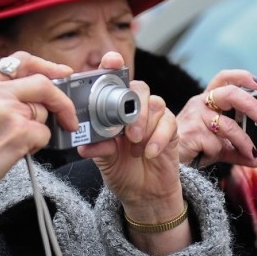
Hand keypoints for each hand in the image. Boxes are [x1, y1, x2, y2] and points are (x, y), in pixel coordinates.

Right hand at [0, 51, 75, 204]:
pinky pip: (44, 134)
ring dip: (36, 130)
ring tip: (12, 142)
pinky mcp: (19, 132)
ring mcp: (7, 111)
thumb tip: (37, 92)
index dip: (46, 66)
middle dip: (61, 101)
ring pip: (43, 113)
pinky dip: (36, 146)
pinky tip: (14, 152)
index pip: (21, 61)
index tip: (63, 73)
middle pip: (42, 84)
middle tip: (68, 117)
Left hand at [78, 52, 183, 226]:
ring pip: (156, 104)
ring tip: (135, 145)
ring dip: (145, 124)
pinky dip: (158, 138)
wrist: (144, 195)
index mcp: (115, 111)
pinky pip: (169, 124)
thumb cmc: (122, 172)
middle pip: (139, 88)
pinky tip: (148, 153)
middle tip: (127, 131)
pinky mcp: (172, 131)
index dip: (113, 66)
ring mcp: (155, 119)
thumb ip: (97, 148)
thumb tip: (84, 145)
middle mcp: (136, 110)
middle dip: (133, 106)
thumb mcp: (104, 161)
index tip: (111, 60)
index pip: (115, 82)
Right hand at [176, 70, 256, 167]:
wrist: (168, 161)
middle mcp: (200, 104)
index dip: (242, 77)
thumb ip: (240, 150)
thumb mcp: (220, 146)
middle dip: (250, 104)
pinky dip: (221, 152)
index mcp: (207, 101)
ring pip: (228, 126)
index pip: (224, 79)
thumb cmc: (191, 148)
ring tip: (251, 152)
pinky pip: (216, 143)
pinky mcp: (192, 132)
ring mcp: (195, 117)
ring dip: (244, 141)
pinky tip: (213, 156)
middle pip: (229, 93)